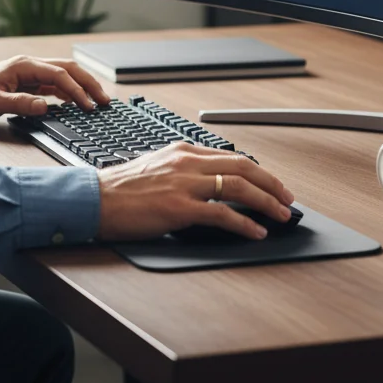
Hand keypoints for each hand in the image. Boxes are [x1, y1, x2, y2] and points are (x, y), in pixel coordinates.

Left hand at [0, 55, 110, 120]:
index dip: (76, 89)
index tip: (88, 105)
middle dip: (88, 83)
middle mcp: (31, 66)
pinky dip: (70, 93)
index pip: (58, 74)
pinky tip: (78, 103)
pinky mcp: (31, 83)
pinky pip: (56, 85)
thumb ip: (19, 104)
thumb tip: (44, 107)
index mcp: (24, 65)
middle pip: (68, 69)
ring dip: (82, 87)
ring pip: (65, 76)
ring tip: (98, 101)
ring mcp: (32, 74)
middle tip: (105, 99)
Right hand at [97, 142, 295, 240]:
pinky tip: (256, 231)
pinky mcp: (179, 207)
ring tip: (280, 215)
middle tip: (287, 198)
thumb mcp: (156, 167)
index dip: (257, 171)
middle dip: (271, 183)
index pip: (230, 156)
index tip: (271, 184)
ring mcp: (184, 184)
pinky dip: (245, 223)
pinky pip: (222, 214)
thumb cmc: (121, 189)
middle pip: (242, 166)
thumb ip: (183, 170)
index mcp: (182, 150)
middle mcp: (186, 162)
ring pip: (238, 186)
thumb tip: (209, 184)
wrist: (95, 199)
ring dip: (265, 201)